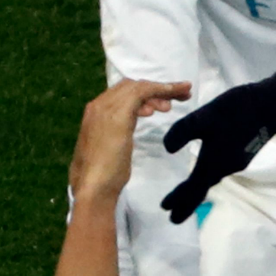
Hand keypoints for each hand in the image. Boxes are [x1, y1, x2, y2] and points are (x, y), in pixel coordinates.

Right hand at [70, 79, 190, 202]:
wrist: (93, 188)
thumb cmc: (103, 178)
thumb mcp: (110, 151)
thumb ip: (114, 139)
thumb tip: (121, 138)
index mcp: (95, 114)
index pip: (122, 95)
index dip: (145, 96)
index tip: (163, 105)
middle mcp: (98, 105)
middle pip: (131, 87)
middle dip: (156, 89)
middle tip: (179, 97)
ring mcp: (106, 108)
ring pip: (138, 87)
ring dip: (163, 89)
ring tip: (182, 98)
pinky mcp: (118, 113)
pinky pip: (142, 92)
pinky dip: (161, 89)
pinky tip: (176, 94)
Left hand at [159, 67, 275, 221]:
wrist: (272, 105)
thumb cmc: (236, 111)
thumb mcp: (203, 117)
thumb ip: (183, 132)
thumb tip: (167, 148)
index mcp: (212, 164)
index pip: (192, 189)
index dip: (178, 200)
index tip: (165, 211)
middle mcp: (224, 168)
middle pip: (202, 190)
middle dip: (187, 202)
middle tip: (173, 216)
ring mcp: (236, 162)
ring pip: (211, 180)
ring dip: (197, 189)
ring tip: (186, 192)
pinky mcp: (243, 153)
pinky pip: (220, 171)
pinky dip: (208, 176)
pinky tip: (207, 167)